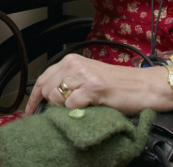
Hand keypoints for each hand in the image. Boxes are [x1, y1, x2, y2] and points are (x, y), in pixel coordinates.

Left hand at [25, 53, 153, 115]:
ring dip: (65, 107)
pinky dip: (76, 110)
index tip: (29, 110)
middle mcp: (74, 64)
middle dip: (52, 104)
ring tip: (81, 107)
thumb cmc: (117, 85)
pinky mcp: (93, 87)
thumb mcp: (88, 76)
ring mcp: (83, 75)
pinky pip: (72, 104)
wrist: (143, 86)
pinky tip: (88, 108)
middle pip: (47, 89)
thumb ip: (69, 81)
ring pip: (56, 97)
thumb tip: (48, 97)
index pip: (43, 78)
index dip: (34, 96)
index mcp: (71, 60)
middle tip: (65, 111)